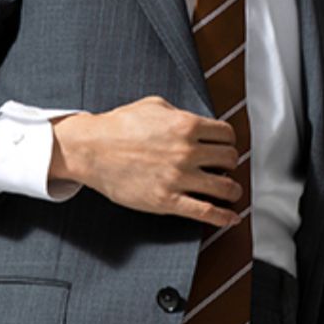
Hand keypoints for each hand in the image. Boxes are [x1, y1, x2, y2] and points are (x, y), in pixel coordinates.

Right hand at [49, 97, 242, 226]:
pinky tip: (230, 218)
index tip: (224, 148)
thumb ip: (180, 113)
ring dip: (232, 190)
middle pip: (230, 159)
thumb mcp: (153, 106)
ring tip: (230, 192)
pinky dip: (223, 217)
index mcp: (186, 125)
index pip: (227, 135)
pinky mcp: (167, 200)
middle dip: (230, 164)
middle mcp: (187, 151)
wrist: (90, 149)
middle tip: (224, 169)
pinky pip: (205, 212)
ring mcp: (178, 177)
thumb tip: (196, 123)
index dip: (228, 142)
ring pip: (225, 187)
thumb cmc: (118, 126)